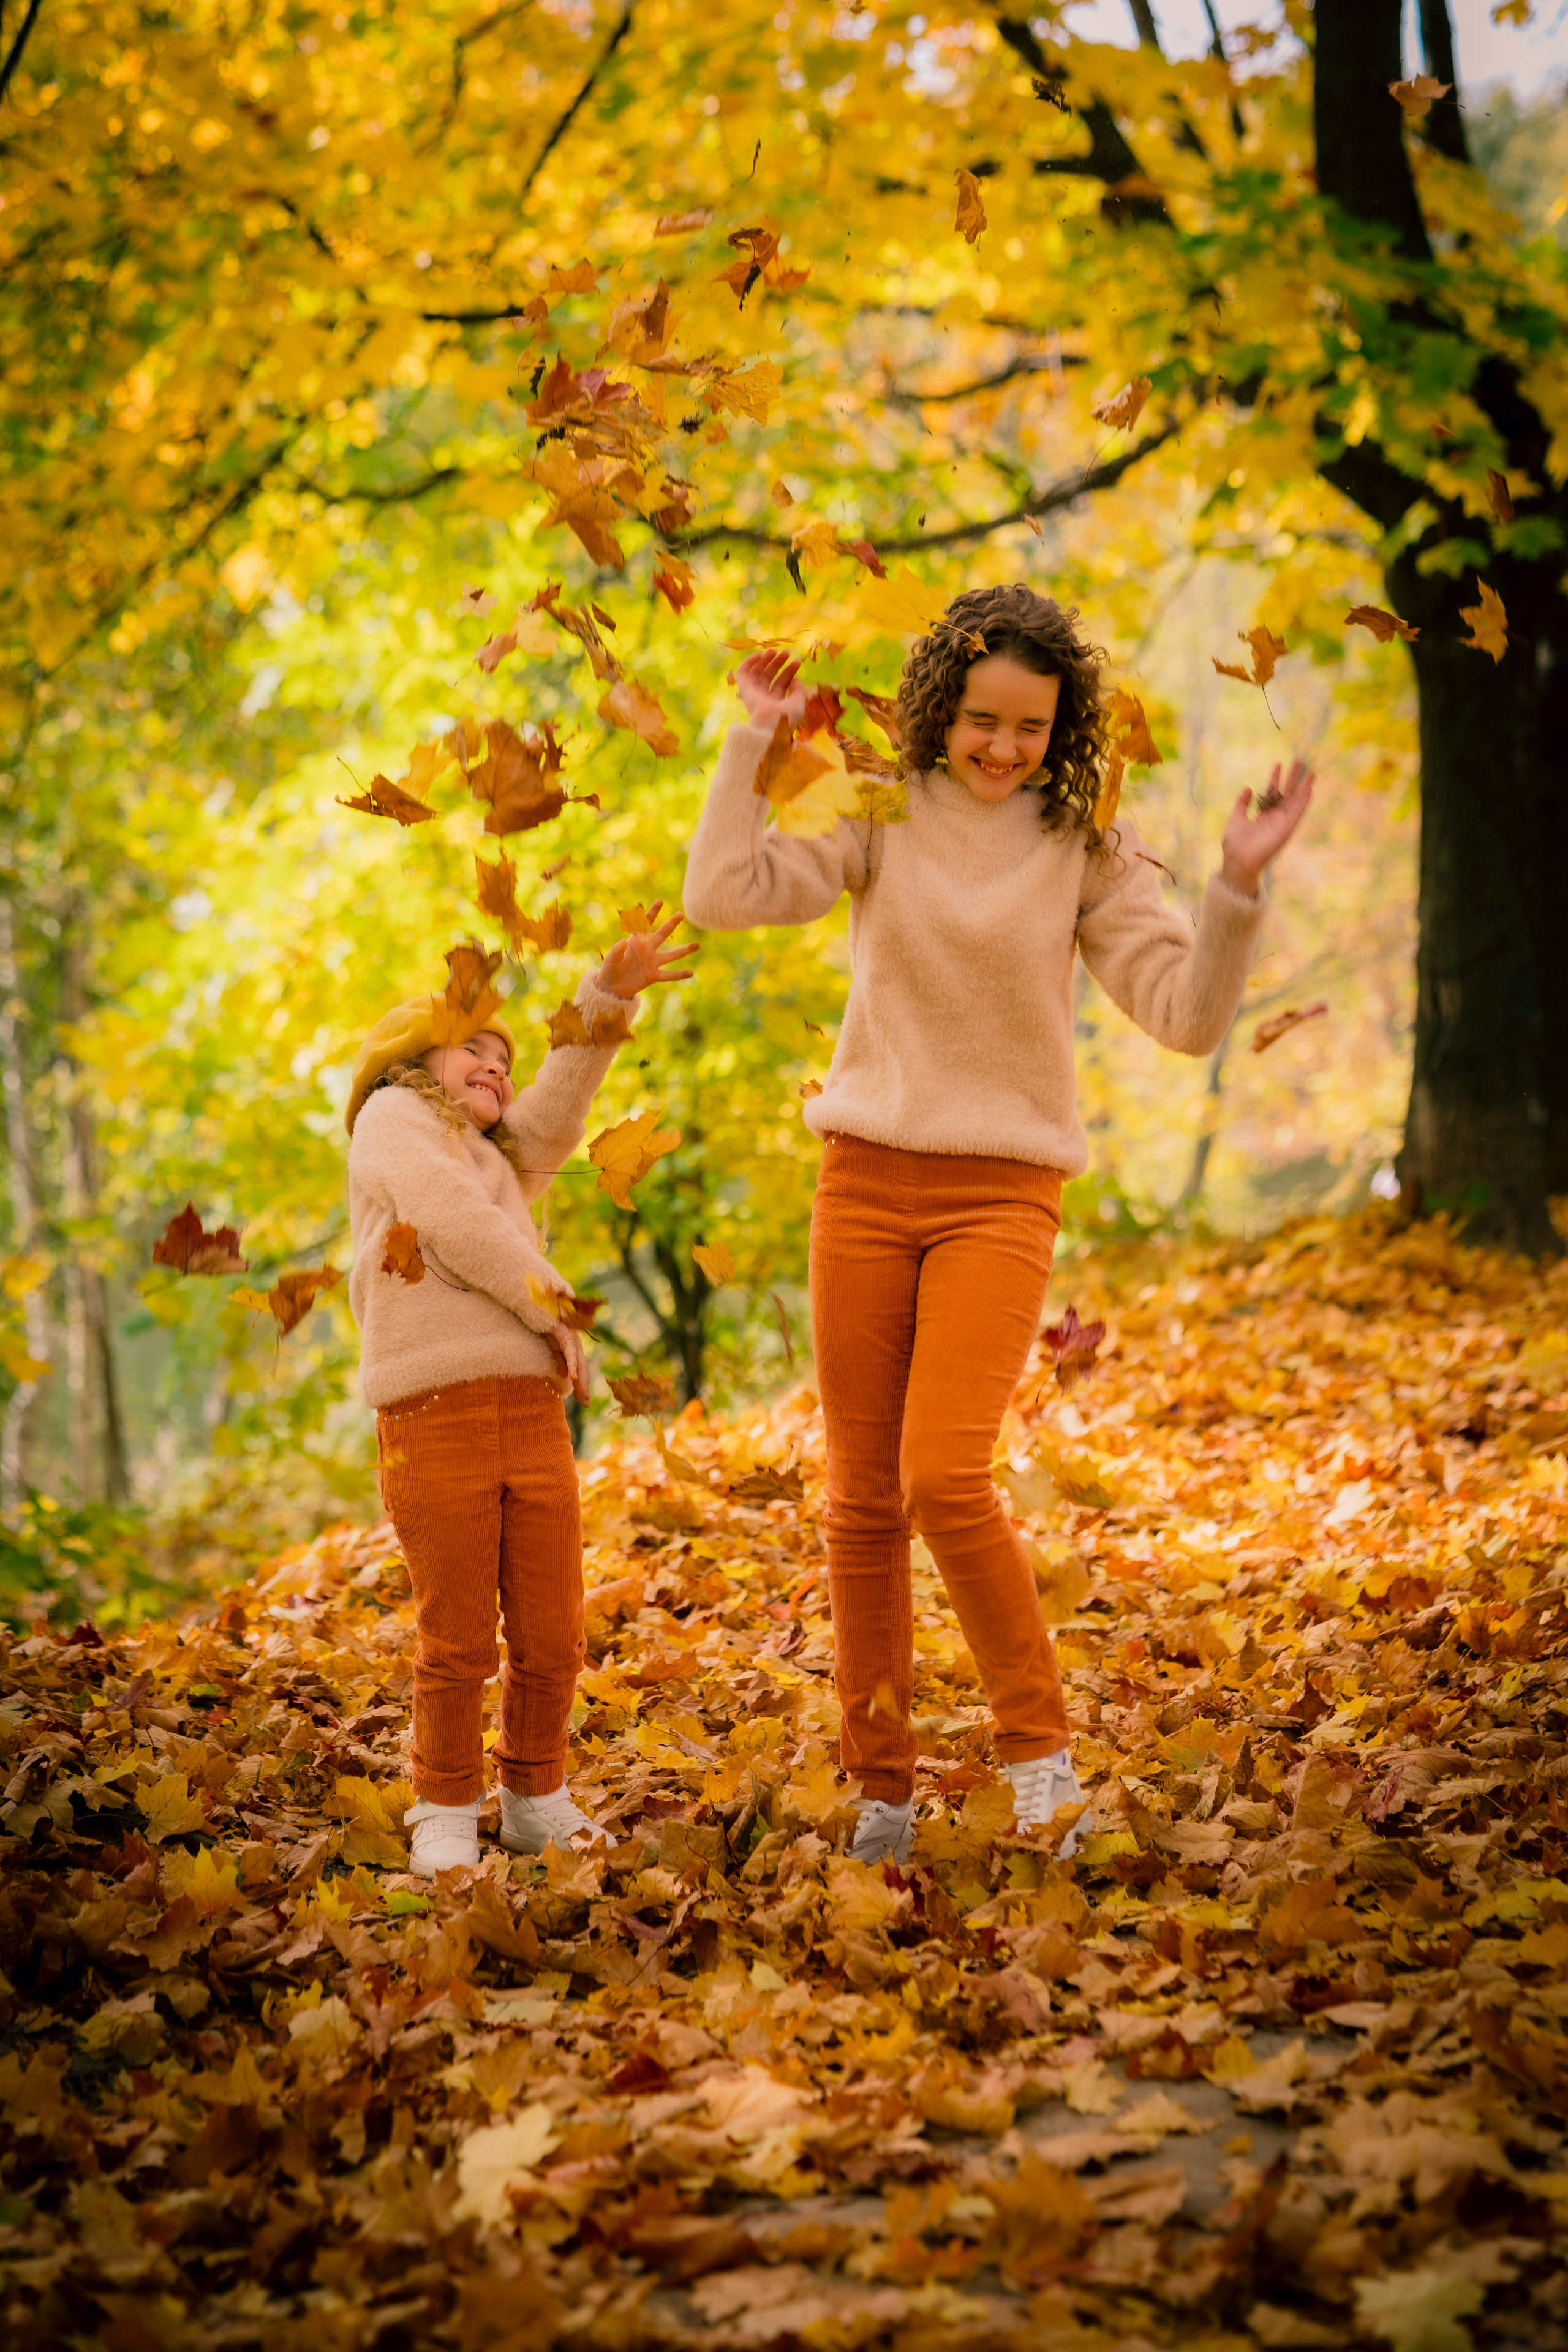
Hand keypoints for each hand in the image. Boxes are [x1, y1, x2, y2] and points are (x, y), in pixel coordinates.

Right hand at [549, 1320, 589, 1404]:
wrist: (541, 1312)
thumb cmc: (548, 1328)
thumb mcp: (554, 1349)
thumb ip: (561, 1362)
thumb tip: (567, 1376)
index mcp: (574, 1350)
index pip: (580, 1371)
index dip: (581, 1385)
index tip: (582, 1400)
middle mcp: (577, 1346)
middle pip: (583, 1370)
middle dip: (584, 1387)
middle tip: (586, 1403)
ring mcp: (573, 1341)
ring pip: (580, 1364)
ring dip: (581, 1380)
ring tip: (583, 1396)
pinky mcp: (566, 1337)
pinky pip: (570, 1354)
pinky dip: (572, 1366)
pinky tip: (572, 1377)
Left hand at [596, 904, 698, 998]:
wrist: (612, 987)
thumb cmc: (610, 969)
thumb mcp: (611, 959)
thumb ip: (617, 950)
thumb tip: (623, 942)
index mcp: (636, 941)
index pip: (645, 924)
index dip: (652, 913)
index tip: (660, 901)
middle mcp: (647, 949)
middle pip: (662, 935)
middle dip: (671, 925)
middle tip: (681, 914)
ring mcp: (652, 963)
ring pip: (671, 956)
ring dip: (684, 950)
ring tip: (698, 945)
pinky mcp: (653, 976)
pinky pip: (668, 975)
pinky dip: (679, 975)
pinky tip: (691, 973)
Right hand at [732, 648, 805, 729]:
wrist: (771, 723)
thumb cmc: (787, 717)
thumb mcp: (798, 703)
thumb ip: (798, 691)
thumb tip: (796, 680)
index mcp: (775, 704)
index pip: (781, 684)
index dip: (789, 672)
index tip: (796, 662)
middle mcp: (763, 698)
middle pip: (769, 676)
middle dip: (777, 664)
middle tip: (786, 653)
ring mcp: (753, 693)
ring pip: (757, 673)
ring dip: (765, 660)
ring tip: (773, 651)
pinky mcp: (744, 689)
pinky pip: (743, 673)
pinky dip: (748, 662)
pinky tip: (758, 655)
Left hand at [1220, 759, 1313, 896]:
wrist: (1237, 860)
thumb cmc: (1234, 844)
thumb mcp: (1236, 818)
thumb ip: (1242, 804)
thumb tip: (1247, 788)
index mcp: (1263, 815)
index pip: (1272, 793)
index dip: (1275, 778)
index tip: (1278, 764)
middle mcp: (1275, 818)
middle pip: (1287, 794)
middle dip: (1293, 777)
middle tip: (1299, 761)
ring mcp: (1282, 823)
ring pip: (1296, 801)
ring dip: (1304, 787)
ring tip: (1311, 772)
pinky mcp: (1287, 828)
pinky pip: (1298, 812)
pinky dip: (1304, 800)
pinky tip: (1309, 788)